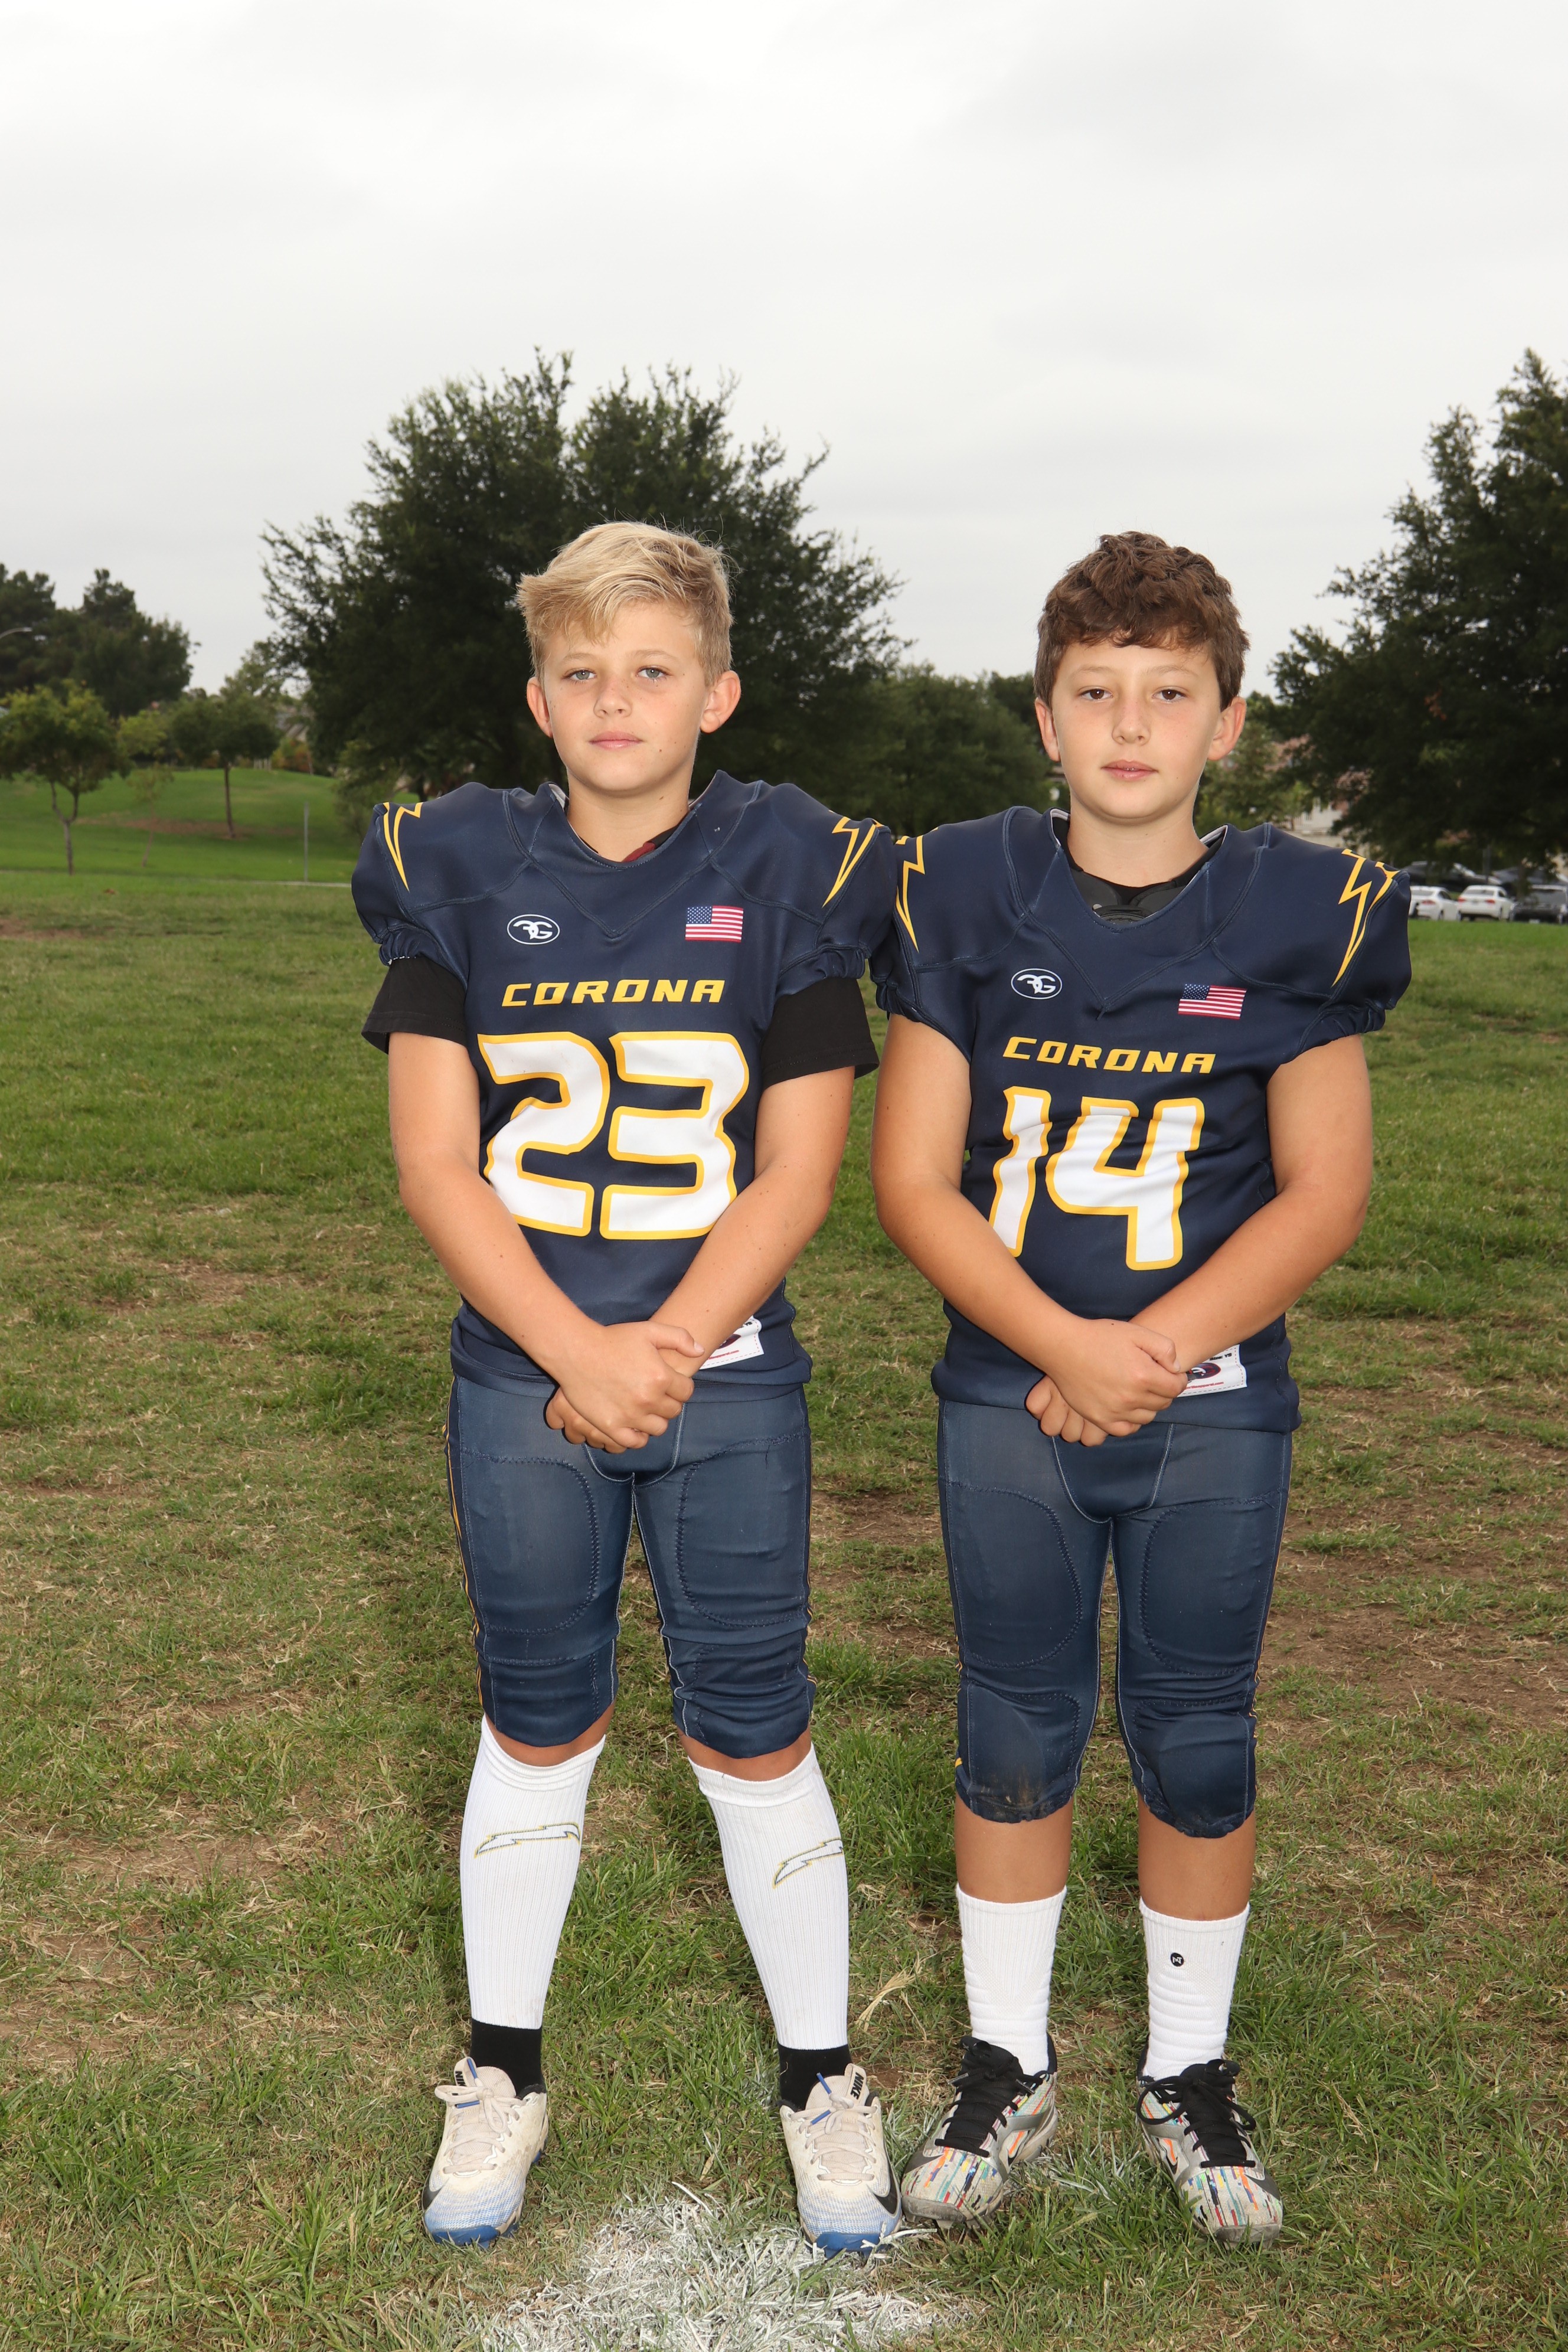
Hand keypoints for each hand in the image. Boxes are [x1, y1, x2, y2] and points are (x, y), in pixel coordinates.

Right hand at [545, 1320, 698, 1450]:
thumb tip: (699, 1351)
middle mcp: (649, 1399)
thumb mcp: (649, 1330)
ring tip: (646, 1408)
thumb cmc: (613, 1339)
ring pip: (658, 1428)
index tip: (670, 1381)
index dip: (680, 1386)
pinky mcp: (612, 1426)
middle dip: (669, 1401)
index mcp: (661, 1377)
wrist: (576, 1352)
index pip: (686, 1391)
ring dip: (656, 1419)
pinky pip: (635, 1442)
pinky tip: (635, 1424)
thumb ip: (679, 1338)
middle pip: (674, 1410)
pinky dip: (639, 1436)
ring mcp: (630, 1416)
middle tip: (656, 1393)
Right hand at [1028, 1318, 1185, 1438]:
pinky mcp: (1100, 1418)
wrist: (1064, 1347)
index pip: (1176, 1387)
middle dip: (1164, 1391)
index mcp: (1144, 1375)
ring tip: (1141, 1392)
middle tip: (1155, 1379)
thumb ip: (1165, 1349)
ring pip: (1147, 1417)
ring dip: (1150, 1406)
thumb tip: (1176, 1369)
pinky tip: (1129, 1409)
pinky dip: (1132, 1421)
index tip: (1173, 1374)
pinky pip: (1126, 1429)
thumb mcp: (1137, 1333)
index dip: (1179, 1379)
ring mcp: (1115, 1411)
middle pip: (1163, 1403)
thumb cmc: (1100, 1337)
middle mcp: (1132, 1397)